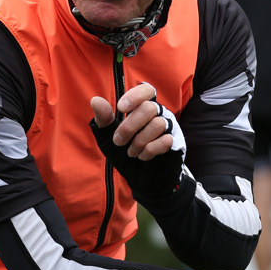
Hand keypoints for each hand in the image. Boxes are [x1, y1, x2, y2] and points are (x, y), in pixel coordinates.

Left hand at [89, 82, 191, 202]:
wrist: (139, 179)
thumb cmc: (124, 153)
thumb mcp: (108, 137)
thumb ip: (104, 119)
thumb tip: (95, 100)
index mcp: (142, 107)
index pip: (146, 90)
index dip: (135, 96)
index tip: (120, 108)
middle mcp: (158, 114)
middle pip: (149, 108)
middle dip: (129, 127)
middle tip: (118, 142)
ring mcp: (169, 128)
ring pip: (157, 124)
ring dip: (139, 141)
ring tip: (131, 153)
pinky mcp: (175, 143)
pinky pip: (166, 140)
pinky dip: (150, 150)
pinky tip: (143, 156)